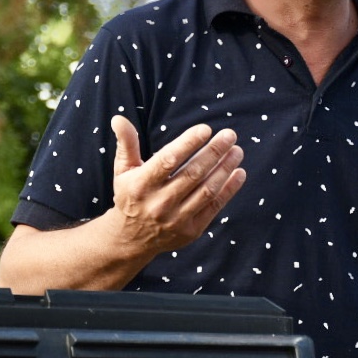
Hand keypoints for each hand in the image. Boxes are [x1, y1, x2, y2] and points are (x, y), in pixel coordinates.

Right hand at [109, 115, 245, 255]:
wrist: (131, 239)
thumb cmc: (130, 196)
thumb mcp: (123, 170)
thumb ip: (126, 144)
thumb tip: (119, 118)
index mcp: (141, 185)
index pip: (168, 160)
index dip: (188, 143)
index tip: (205, 129)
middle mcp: (159, 203)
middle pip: (193, 174)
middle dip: (214, 152)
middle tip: (230, 135)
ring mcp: (177, 219)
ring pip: (207, 190)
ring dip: (225, 169)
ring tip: (237, 151)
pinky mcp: (191, 231)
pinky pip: (214, 207)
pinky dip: (229, 190)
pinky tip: (239, 173)